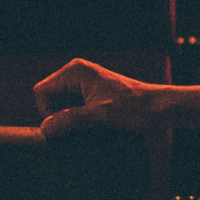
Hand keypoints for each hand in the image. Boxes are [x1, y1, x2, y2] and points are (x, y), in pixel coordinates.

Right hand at [35, 59, 199, 136]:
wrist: (158, 108)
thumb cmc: (133, 108)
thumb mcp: (100, 116)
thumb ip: (70, 120)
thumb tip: (45, 129)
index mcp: (74, 70)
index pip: (41, 92)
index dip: (48, 112)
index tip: (67, 125)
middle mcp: (76, 73)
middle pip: (48, 99)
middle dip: (58, 116)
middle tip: (80, 129)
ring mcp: (83, 83)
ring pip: (59, 106)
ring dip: (69, 120)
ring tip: (89, 128)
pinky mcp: (91, 94)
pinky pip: (72, 108)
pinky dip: (77, 120)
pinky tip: (92, 127)